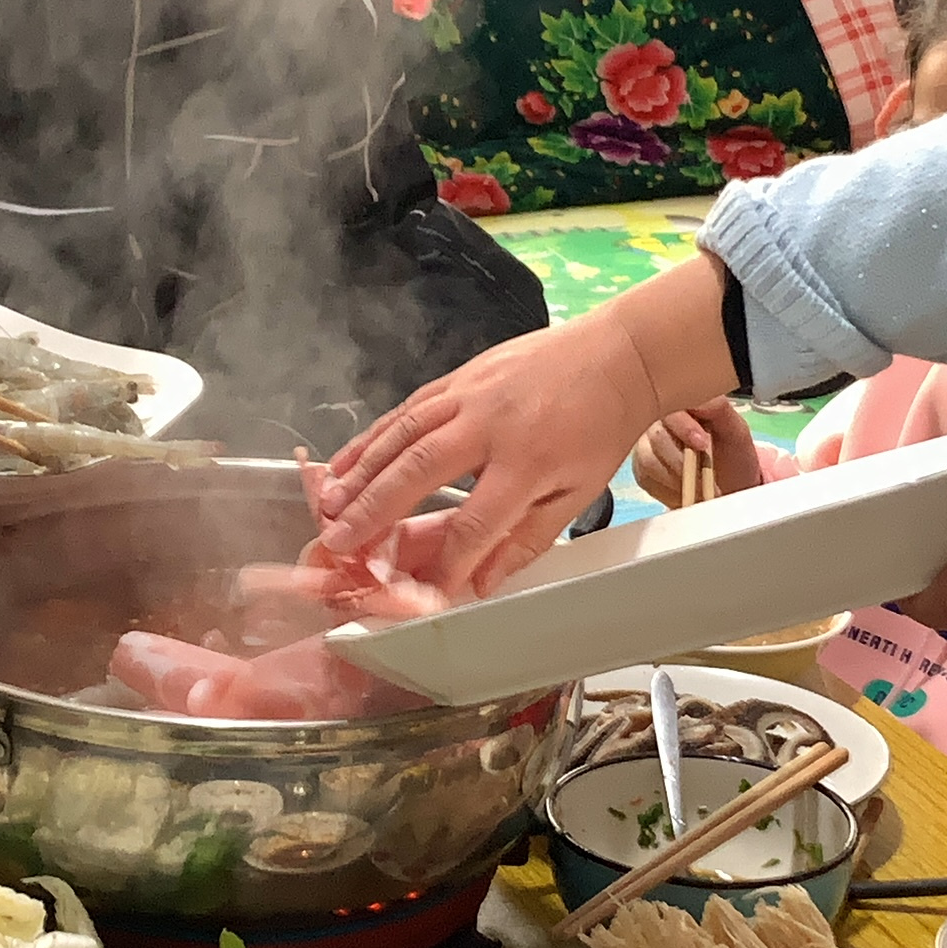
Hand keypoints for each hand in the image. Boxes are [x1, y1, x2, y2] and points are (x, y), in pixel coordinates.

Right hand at [316, 256, 737, 594]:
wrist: (617, 355)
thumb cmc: (599, 428)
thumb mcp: (577, 493)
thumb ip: (526, 539)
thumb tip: (480, 584)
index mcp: (527, 461)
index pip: (475, 523)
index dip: (446, 562)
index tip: (422, 592)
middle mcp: (489, 424)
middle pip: (418, 472)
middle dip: (372, 511)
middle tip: (336, 543)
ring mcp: (469, 394)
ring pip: (401, 435)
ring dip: (360, 471)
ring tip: (328, 505)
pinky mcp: (458, 376)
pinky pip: (406, 408)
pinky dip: (372, 435)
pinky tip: (345, 459)